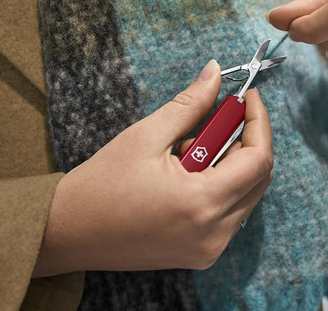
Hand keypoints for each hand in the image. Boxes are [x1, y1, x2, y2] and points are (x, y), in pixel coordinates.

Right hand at [32, 60, 273, 276]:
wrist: (67, 232)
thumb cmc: (101, 183)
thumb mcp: (147, 135)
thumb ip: (191, 104)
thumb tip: (215, 72)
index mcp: (202, 203)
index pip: (259, 160)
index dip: (259, 122)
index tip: (248, 96)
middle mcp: (214, 233)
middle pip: (259, 178)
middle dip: (247, 140)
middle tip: (220, 115)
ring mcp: (209, 249)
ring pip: (247, 196)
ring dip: (232, 164)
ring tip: (189, 148)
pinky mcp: (201, 255)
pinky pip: (230, 213)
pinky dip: (220, 186)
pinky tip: (187, 173)